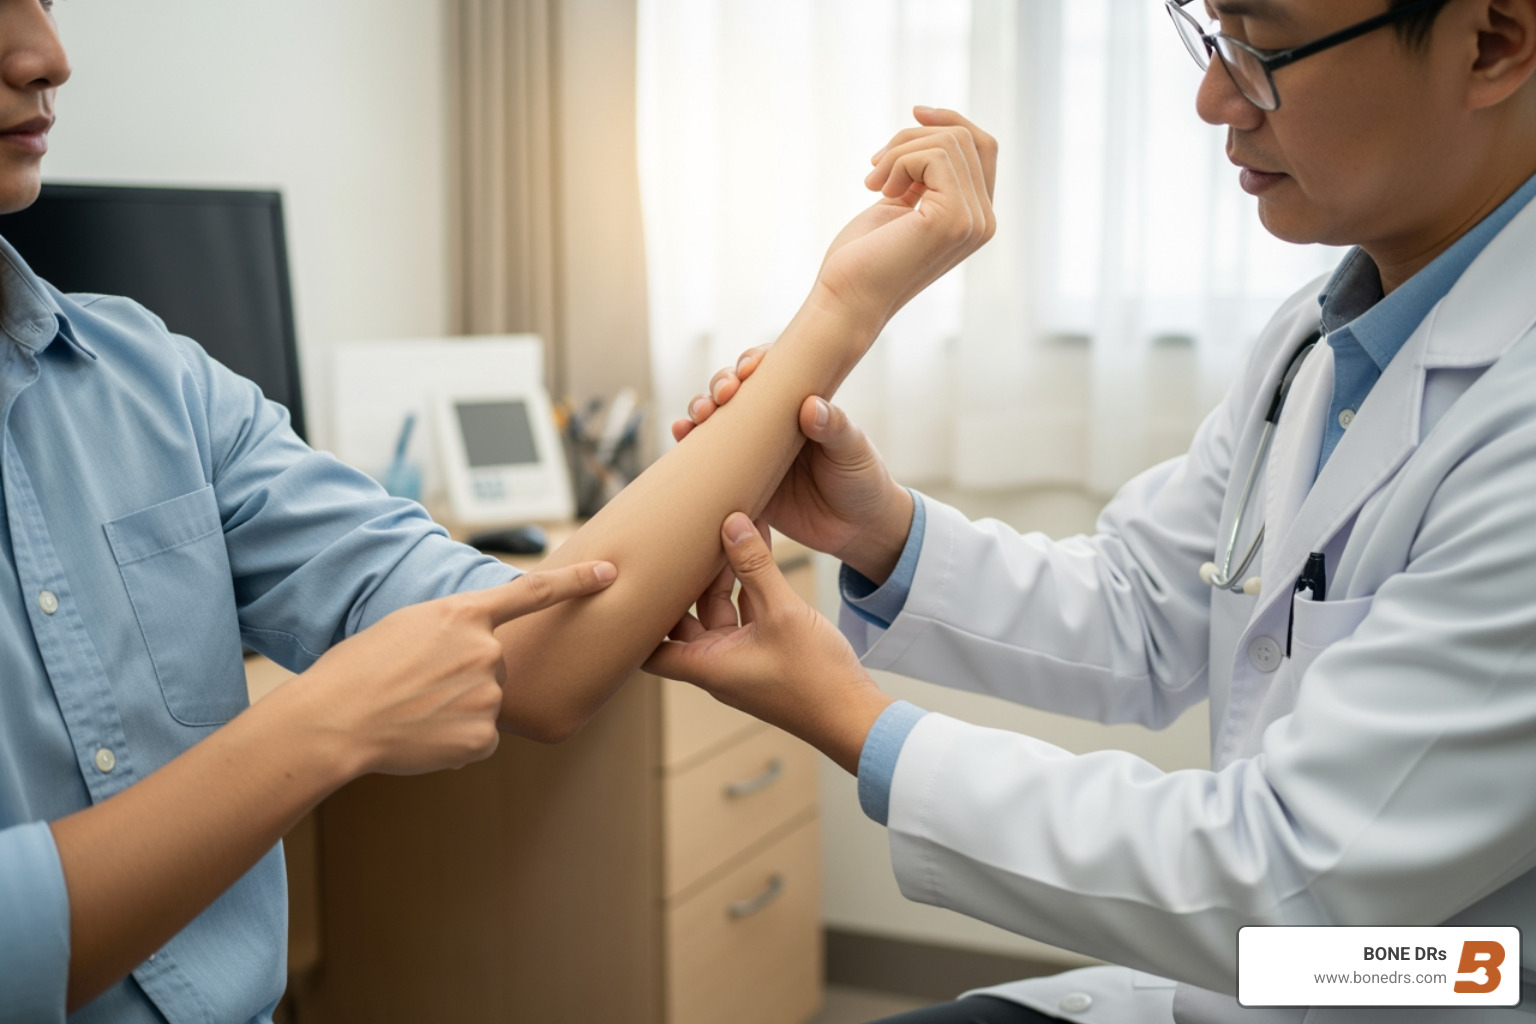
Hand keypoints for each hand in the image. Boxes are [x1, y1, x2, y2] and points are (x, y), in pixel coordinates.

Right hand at [298, 561, 616, 776]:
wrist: (332, 721)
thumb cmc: (357, 671)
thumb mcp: (406, 627)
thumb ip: (455, 631)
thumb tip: (484, 654)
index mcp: (462, 615)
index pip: (533, 592)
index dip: (576, 581)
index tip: (610, 572)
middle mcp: (485, 651)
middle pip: (495, 665)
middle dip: (464, 677)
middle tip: (416, 686)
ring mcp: (487, 695)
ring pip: (486, 704)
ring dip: (456, 711)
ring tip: (412, 711)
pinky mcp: (481, 737)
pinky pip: (478, 739)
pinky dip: (454, 742)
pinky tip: (421, 737)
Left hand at [645, 514, 892, 773]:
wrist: (855, 716)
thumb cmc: (816, 678)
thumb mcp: (783, 613)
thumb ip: (755, 567)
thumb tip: (731, 524)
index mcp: (707, 666)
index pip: (650, 651)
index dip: (636, 621)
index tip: (633, 584)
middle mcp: (718, 665)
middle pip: (685, 619)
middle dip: (686, 581)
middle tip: (687, 540)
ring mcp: (743, 659)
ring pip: (719, 611)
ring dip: (723, 577)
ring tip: (728, 532)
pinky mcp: (768, 653)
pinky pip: (748, 614)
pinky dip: (750, 587)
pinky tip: (759, 550)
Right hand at [674, 356, 911, 581]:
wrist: (857, 530)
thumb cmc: (861, 479)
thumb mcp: (853, 449)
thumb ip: (834, 427)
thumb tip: (811, 405)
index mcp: (797, 404)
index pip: (769, 372)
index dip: (753, 363)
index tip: (749, 369)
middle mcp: (770, 423)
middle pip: (734, 392)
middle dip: (719, 386)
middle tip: (723, 396)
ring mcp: (752, 452)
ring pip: (716, 422)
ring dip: (699, 411)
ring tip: (696, 418)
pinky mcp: (742, 483)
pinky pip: (710, 463)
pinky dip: (691, 447)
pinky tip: (681, 438)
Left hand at [811, 106, 997, 328]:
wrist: (845, 298)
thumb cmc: (862, 256)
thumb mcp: (900, 203)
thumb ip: (924, 176)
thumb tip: (929, 125)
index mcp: (976, 218)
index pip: (983, 147)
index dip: (950, 120)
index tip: (913, 112)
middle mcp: (985, 221)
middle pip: (966, 138)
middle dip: (911, 138)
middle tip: (874, 167)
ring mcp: (974, 222)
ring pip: (949, 142)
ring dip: (898, 152)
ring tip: (873, 184)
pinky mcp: (954, 219)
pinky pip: (934, 156)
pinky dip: (898, 162)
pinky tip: (878, 191)